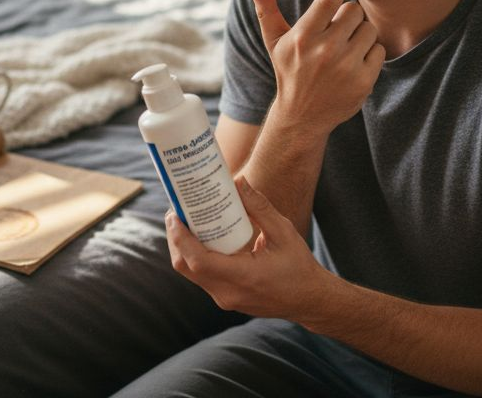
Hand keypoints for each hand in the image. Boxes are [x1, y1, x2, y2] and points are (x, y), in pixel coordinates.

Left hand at [166, 177, 334, 319]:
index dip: (180, 237)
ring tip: (186, 221)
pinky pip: (201, 277)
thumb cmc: (298, 265)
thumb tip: (237, 181)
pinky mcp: (224, 298)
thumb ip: (259, 207)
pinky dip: (195, 257)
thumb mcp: (283, 232)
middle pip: (186, 267)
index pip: (198, 260)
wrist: (308, 299)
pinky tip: (201, 237)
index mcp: (243, 277)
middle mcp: (228, 293)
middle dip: (175, 238)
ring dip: (183, 248)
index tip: (173, 214)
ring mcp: (224, 299)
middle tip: (177, 211)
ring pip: (191, 273)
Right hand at [246, 0, 385, 130]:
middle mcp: (325, 50)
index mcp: (303, 36)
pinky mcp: (363, 81)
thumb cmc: (289, 72)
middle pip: (354, 11)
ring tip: (342, 53)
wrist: (301, 117)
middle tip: (335, 36)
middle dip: (348, 19)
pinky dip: (370, 55)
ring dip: (360, 36)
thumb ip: (266, 10)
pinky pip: (379, 50)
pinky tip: (352, 67)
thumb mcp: (275, 42)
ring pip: (369, 29)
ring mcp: (345, 66)